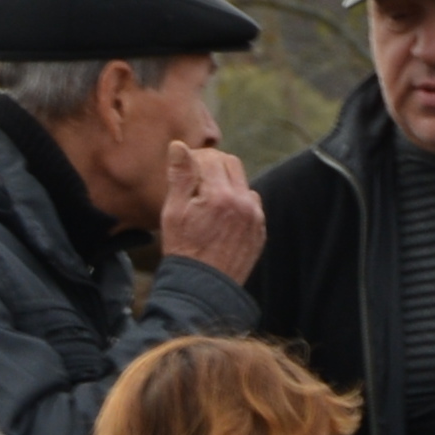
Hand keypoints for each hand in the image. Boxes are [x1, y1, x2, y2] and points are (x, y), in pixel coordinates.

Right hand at [156, 143, 268, 282]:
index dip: (197, 159)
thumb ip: (180, 176)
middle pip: (232, 165)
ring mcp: (256, 219)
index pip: (214, 158)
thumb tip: (179, 146)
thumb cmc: (183, 249)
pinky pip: (251, 206)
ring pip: (243, 185)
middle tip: (195, 182)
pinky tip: (220, 219)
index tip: (186, 169)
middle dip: (214, 167)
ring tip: (206, 204)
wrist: (203, 287)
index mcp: (221, 196)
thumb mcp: (174, 211)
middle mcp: (244, 204)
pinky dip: (237, 204)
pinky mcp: (260, 232)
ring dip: (227, 185)